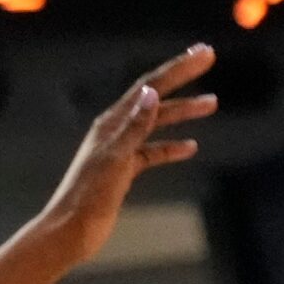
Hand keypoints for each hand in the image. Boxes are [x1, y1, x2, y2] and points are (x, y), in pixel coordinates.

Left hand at [36, 43, 217, 264]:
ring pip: (155, 124)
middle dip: (182, 79)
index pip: (149, 87)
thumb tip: (151, 91)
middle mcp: (114, 131)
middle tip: (209, 60)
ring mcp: (119, 150)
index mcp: (111, 123)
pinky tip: (190, 147)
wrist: (71, 230)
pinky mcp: (123, 171)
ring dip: (182, 113)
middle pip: (154, 99)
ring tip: (212, 104)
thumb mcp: (115, 158)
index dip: (177, 69)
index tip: (204, 53)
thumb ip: (134, 126)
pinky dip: (170, 147)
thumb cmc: (89, 196)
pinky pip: (151, 153)